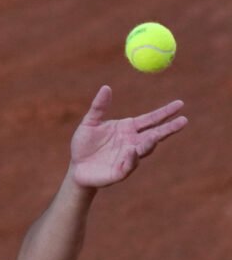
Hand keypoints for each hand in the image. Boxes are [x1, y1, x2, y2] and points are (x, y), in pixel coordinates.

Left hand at [70, 85, 187, 187]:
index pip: (151, 119)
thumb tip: (106, 87)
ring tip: (155, 136)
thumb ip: (98, 107)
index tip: (180, 104)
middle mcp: (133, 142)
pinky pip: (129, 165)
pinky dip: (132, 158)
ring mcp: (129, 157)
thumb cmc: (84, 144)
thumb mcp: (89, 123)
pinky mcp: (121, 171)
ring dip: (150, 143)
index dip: (165, 112)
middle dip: (169, 128)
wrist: (76, 167)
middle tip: (183, 120)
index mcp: (128, 128)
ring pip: (145, 149)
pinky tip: (132, 151)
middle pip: (155, 134)